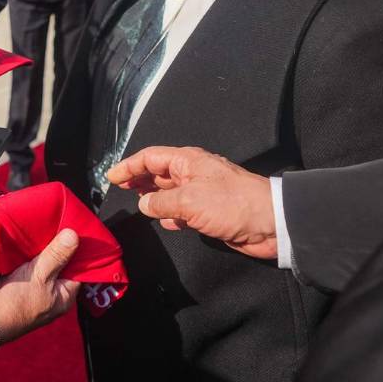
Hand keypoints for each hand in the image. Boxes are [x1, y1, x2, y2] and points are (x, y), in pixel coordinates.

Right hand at [0, 228, 79, 342]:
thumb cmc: (15, 301)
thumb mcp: (39, 275)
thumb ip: (57, 255)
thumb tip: (74, 235)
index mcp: (65, 296)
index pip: (80, 268)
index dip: (78, 249)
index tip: (74, 228)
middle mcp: (54, 295)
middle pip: (62, 266)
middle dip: (59, 247)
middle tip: (57, 224)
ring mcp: (37, 292)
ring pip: (45, 266)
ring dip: (43, 251)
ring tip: (42, 229)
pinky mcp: (22, 287)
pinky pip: (31, 268)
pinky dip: (31, 257)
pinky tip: (27, 243)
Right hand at [106, 146, 276, 258]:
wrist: (270, 223)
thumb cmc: (231, 204)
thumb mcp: (189, 201)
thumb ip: (161, 202)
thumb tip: (144, 204)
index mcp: (188, 162)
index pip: (151, 158)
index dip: (129, 166)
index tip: (112, 177)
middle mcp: (193, 174)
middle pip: (159, 172)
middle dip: (139, 179)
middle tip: (120, 188)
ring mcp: (202, 193)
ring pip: (170, 192)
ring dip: (154, 198)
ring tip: (137, 204)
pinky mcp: (210, 212)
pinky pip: (183, 210)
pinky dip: (171, 215)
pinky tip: (164, 222)